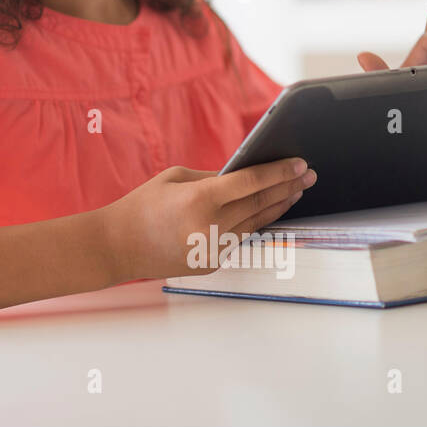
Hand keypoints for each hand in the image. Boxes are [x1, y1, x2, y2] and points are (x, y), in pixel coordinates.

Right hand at [103, 158, 317, 281]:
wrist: (118, 245)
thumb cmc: (142, 206)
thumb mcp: (175, 178)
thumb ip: (212, 178)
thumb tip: (245, 177)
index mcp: (200, 199)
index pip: (251, 182)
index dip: (278, 172)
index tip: (299, 163)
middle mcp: (211, 226)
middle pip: (261, 203)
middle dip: (288, 187)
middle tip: (308, 175)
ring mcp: (213, 248)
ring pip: (256, 223)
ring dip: (279, 206)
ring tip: (296, 191)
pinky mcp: (212, 262)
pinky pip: (239, 238)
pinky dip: (255, 223)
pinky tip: (269, 211)